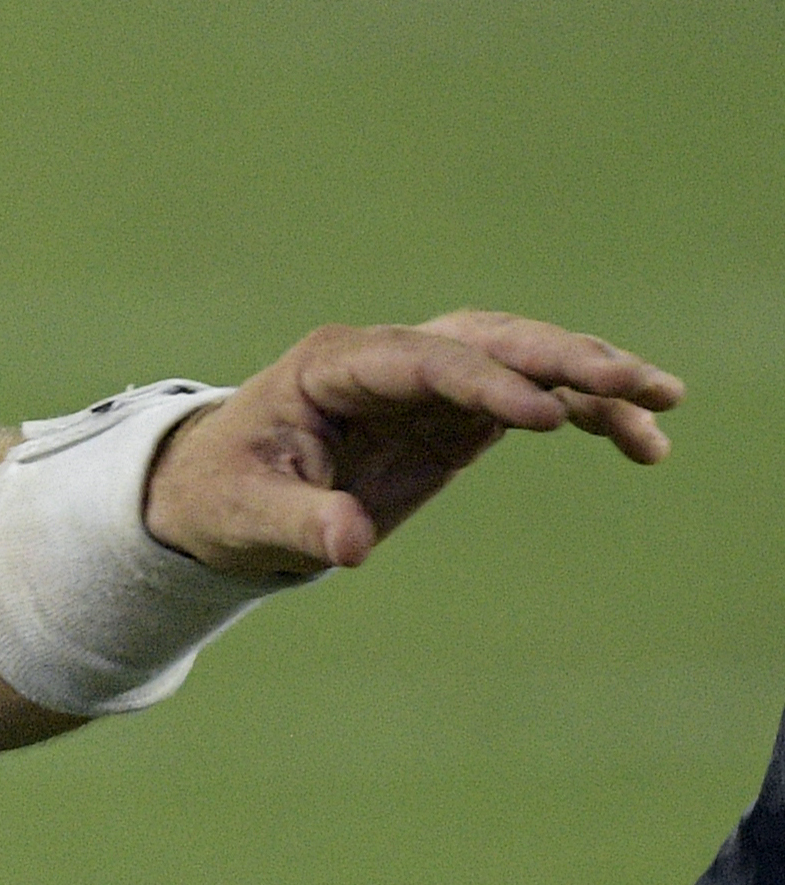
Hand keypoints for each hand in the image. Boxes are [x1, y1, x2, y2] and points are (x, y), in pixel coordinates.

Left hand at [146, 312, 679, 575]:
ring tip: (662, 407)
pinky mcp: (456, 413)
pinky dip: (587, 414)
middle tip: (636, 384)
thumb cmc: (223, 495)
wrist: (221, 492)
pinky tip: (643, 444)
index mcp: (334, 366)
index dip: (483, 382)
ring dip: (592, 378)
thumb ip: (299, 523)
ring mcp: (428, 381)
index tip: (543, 416)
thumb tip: (350, 544)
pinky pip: (533, 400)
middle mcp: (389, 359)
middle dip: (561, 357)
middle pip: (487, 340)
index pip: (421, 360)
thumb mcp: (246, 515)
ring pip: (522, 360)